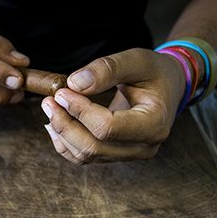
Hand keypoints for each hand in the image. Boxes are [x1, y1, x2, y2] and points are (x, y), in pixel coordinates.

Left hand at [41, 48, 184, 163]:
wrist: (167, 87)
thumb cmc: (155, 72)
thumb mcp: (138, 59)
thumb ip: (108, 68)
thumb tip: (74, 83)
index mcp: (154, 124)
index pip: (108, 128)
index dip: (80, 111)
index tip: (63, 91)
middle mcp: (143, 147)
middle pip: (94, 147)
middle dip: (66, 124)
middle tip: (49, 100)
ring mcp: (129, 155)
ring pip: (86, 156)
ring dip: (62, 134)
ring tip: (50, 108)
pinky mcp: (116, 155)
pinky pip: (84, 158)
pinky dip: (65, 143)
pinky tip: (55, 124)